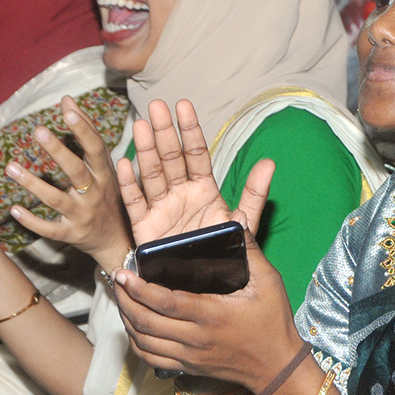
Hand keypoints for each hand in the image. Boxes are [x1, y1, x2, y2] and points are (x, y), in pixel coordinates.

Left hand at [5, 95, 131, 269]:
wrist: (116, 239)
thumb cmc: (107, 194)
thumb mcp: (102, 164)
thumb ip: (86, 131)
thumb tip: (67, 99)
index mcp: (104, 173)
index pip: (96, 147)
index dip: (84, 129)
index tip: (68, 110)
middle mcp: (95, 193)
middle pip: (76, 171)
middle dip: (58, 151)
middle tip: (38, 131)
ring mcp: (83, 214)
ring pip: (57, 199)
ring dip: (33, 184)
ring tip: (11, 168)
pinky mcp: (72, 234)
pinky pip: (50, 229)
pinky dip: (32, 220)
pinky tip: (14, 209)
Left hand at [115, 237, 301, 393]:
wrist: (277, 366)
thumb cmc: (273, 322)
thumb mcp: (267, 281)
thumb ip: (250, 249)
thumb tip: (239, 218)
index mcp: (211, 314)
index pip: (165, 301)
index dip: (139, 288)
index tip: (124, 273)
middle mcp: (195, 338)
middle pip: (146, 322)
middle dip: (125, 300)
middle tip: (117, 280)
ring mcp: (189, 356)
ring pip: (144, 341)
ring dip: (127, 320)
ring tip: (122, 299)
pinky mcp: (187, 367)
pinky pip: (152, 359)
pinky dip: (137, 343)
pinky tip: (133, 327)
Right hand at [116, 99, 273, 246]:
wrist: (201, 289)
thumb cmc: (220, 254)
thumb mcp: (241, 223)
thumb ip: (255, 194)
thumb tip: (270, 162)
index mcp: (204, 189)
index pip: (196, 153)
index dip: (190, 130)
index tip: (183, 105)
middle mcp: (181, 194)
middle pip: (171, 158)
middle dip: (164, 131)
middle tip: (156, 106)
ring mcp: (161, 208)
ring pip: (151, 174)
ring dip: (145, 150)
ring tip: (140, 125)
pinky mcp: (144, 227)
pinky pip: (135, 202)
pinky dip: (129, 184)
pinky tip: (123, 163)